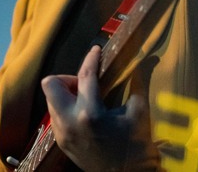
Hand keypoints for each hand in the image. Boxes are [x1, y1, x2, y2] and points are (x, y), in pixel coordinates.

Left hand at [41, 45, 157, 170]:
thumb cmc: (135, 146)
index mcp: (90, 113)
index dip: (91, 58)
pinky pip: (55, 114)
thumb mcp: (139, 112)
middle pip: (50, 84)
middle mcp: (69, 123)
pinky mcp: (61, 142)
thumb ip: (139, 81)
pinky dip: (66, 106)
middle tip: (85, 83)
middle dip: (67, 78)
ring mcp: (62, 134)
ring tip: (86, 97)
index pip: (84, 75)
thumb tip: (147, 58)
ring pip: (50, 99)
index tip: (97, 50)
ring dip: (66, 92)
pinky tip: (84, 111)